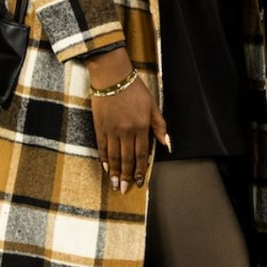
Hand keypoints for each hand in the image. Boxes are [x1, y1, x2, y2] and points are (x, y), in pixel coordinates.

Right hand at [84, 49, 167, 193]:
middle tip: (125, 189)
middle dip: (127, 176)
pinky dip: (104, 159)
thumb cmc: (135, 89)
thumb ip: (159, 126)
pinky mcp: (99, 127)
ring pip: (114, 156)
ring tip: (115, 184)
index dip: (141, 170)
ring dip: (115, 172)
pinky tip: (106, 168)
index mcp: (141, 126)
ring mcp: (111, 130)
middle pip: (127, 158)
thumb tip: (167, 143)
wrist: (112, 77)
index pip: (142, 154)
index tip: (139, 182)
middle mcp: (126, 130)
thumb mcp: (152, 106)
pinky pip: (102, 147)